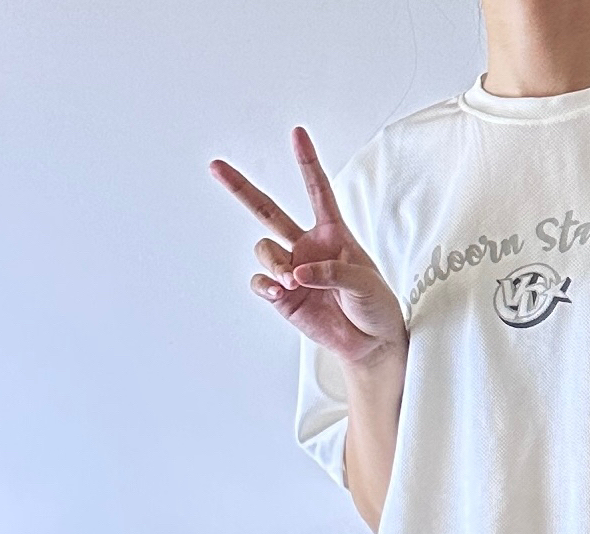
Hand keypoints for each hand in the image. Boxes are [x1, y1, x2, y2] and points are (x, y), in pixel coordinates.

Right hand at [210, 129, 407, 367]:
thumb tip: (298, 273)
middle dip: (240, 188)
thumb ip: (332, 271)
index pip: (317, 190)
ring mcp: (291, 271)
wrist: (371, 343)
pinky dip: (265, 284)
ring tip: (291, 281)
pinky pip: (261, 282)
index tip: (297, 133)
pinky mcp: (283, 297)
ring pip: (264, 250)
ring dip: (273, 262)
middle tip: (215, 166)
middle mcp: (306, 246)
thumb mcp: (365, 283)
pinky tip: (278, 291)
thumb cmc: (375, 306)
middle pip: (267, 211)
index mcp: (332, 233)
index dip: (306, 162)